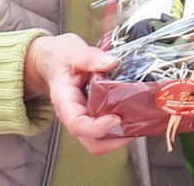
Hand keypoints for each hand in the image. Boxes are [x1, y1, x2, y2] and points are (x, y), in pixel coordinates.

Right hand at [24, 34, 136, 154]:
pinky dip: (121, 129)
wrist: (54, 62)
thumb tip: (113, 62)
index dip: (97, 127)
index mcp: (65, 101)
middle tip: (135, 126)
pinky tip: (135, 116)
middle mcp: (74, 115)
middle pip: (90, 141)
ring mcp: (84, 117)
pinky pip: (106, 130)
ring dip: (120, 137)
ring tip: (139, 123)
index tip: (117, 119)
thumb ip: (91, 57)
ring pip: (100, 141)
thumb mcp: (74, 52)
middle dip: (113, 140)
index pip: (77, 124)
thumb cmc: (62, 58)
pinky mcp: (94, 115)